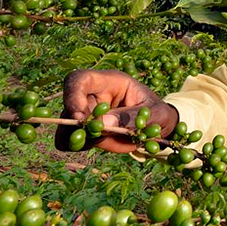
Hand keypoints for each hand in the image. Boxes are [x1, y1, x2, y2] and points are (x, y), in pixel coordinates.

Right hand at [57, 69, 178, 152]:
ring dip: (81, 139)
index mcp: (111, 82)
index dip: (72, 95)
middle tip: (96, 139)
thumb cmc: (158, 112)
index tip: (79, 118)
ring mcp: (87, 113)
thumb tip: (103, 124)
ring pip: (67, 126)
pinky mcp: (86, 130)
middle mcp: (94, 95)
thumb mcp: (156, 114)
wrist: (159, 126)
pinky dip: (81, 146)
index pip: (80, 79)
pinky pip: (72, 140)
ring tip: (106, 142)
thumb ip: (132, 118)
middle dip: (78, 126)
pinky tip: (101, 145)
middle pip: (70, 107)